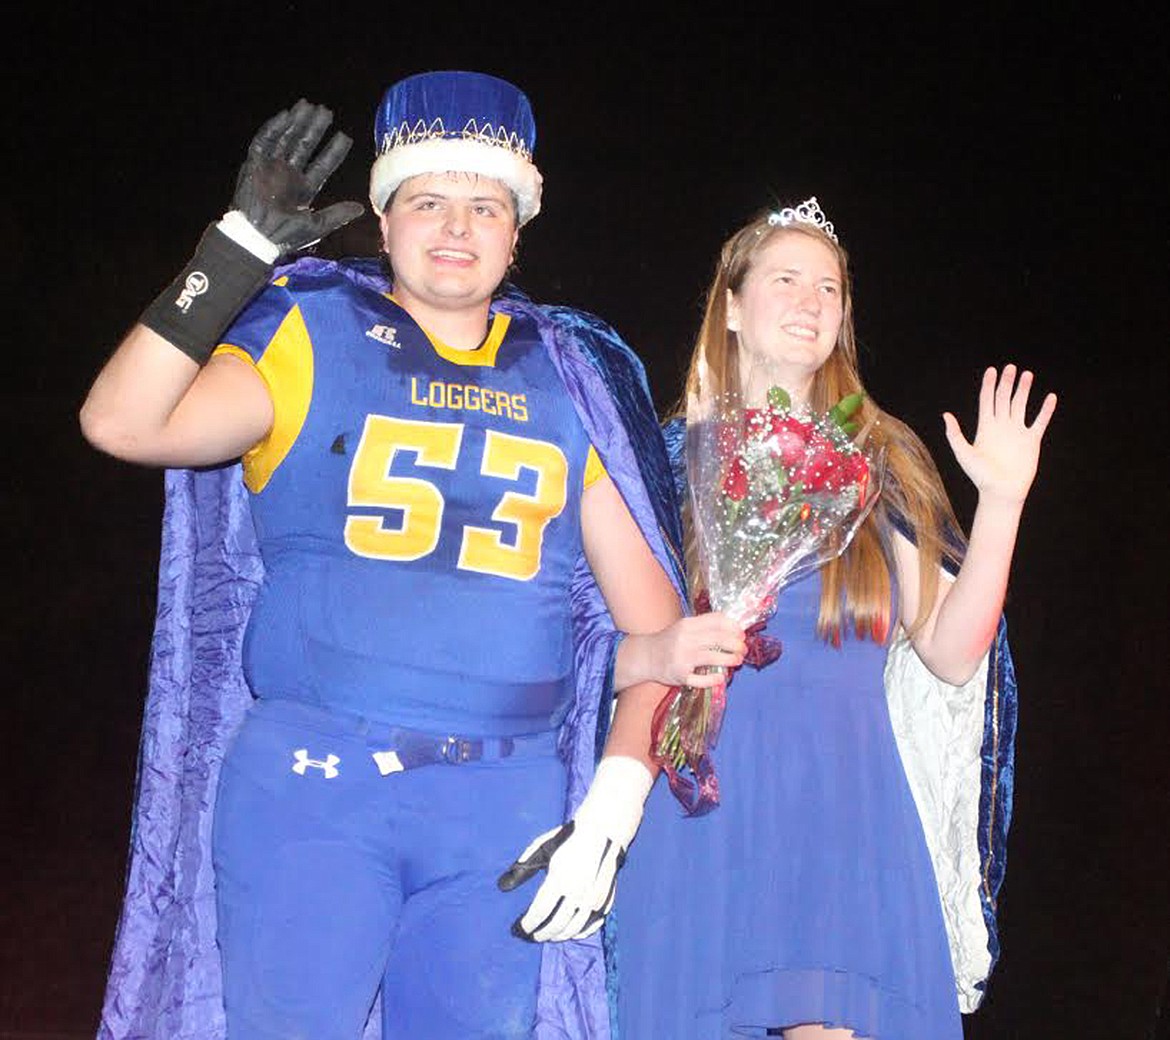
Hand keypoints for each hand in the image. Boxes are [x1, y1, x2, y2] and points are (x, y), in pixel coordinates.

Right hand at [232, 99, 364, 255]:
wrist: (256, 236)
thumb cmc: (285, 234)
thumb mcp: (316, 225)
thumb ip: (337, 215)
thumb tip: (361, 208)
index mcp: (305, 187)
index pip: (323, 164)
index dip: (334, 150)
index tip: (345, 136)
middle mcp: (290, 174)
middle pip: (304, 145)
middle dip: (315, 129)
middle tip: (326, 112)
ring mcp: (272, 167)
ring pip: (286, 138)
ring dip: (297, 122)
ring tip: (309, 106)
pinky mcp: (255, 164)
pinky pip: (264, 141)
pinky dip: (273, 128)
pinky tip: (285, 116)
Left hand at [498, 756, 652, 941]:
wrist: (603, 829)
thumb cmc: (568, 838)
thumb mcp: (541, 848)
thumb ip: (522, 868)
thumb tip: (502, 886)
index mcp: (560, 878)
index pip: (539, 912)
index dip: (527, 925)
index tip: (517, 930)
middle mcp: (578, 892)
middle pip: (556, 925)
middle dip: (541, 934)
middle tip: (530, 937)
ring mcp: (594, 898)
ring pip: (574, 928)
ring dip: (559, 936)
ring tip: (548, 936)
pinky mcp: (607, 899)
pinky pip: (593, 924)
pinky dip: (581, 932)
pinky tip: (571, 933)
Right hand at [620, 613, 745, 689]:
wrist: (646, 656)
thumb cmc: (670, 640)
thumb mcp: (685, 627)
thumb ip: (705, 626)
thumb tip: (734, 629)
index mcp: (688, 624)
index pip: (716, 621)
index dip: (733, 627)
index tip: (741, 633)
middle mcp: (685, 639)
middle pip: (718, 638)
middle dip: (736, 644)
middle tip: (743, 649)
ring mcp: (682, 658)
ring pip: (712, 657)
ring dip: (730, 659)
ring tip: (737, 661)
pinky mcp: (680, 675)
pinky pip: (701, 679)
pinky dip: (714, 679)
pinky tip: (721, 677)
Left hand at [943, 365, 1056, 505]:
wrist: (1001, 492)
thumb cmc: (980, 476)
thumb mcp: (963, 453)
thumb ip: (955, 434)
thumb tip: (945, 415)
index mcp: (985, 427)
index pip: (986, 400)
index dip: (988, 385)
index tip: (992, 370)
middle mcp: (1001, 426)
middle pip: (1004, 399)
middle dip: (1007, 383)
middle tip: (1011, 368)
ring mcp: (1017, 432)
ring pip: (1021, 405)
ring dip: (1024, 390)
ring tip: (1027, 375)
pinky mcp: (1031, 441)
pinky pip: (1040, 421)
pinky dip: (1045, 410)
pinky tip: (1050, 397)